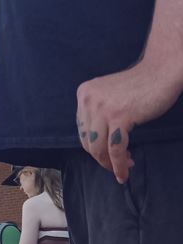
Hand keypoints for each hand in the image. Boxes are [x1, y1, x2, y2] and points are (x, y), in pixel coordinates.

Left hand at [76, 62, 182, 182]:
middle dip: (101, 158)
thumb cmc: (139, 87)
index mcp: (84, 94)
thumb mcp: (107, 98)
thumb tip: (93, 148)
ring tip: (124, 168)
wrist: (162, 70)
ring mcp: (103, 108)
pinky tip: (124, 172)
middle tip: (116, 165)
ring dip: (110, 164)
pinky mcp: (119, 116)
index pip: (82, 131)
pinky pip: (115, 149)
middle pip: (88, 142)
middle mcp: (89, 100)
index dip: (94, 147)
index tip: (107, 155)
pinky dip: (119, 165)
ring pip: (98, 149)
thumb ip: (96, 116)